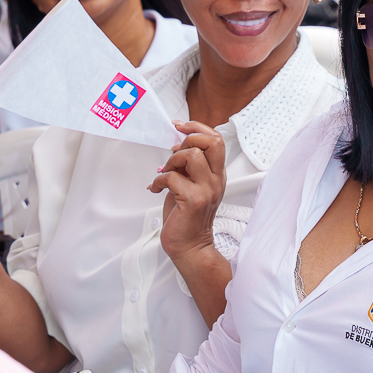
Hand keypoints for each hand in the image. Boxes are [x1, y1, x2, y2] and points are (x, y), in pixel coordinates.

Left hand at [151, 121, 226, 260]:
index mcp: (217, 174)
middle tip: (174, 154)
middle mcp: (216, 180)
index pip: (217, 139)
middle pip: (211, 141)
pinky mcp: (193, 200)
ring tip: (165, 174)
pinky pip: (172, 177)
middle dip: (187, 140)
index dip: (197, 127)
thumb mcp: (191, 185)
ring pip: (191, 155)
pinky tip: (156, 189)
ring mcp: (206, 190)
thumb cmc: (186, 217)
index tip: (180, 126)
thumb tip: (178, 145)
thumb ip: (189, 166)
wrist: (190, 246)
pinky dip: (158, 180)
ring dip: (172, 161)